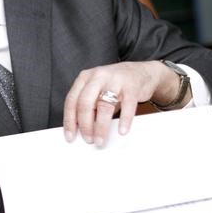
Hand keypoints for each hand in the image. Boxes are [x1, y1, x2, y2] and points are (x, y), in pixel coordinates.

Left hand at [63, 61, 178, 146]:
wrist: (142, 72)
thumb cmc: (115, 84)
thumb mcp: (97, 90)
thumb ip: (89, 105)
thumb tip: (81, 129)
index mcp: (84, 78)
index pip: (71, 101)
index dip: (69, 120)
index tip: (70, 136)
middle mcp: (97, 77)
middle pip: (85, 103)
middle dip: (84, 125)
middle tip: (87, 140)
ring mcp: (115, 80)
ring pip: (104, 105)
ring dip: (100, 126)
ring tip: (100, 140)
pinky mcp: (132, 86)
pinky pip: (127, 105)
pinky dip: (124, 120)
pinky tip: (122, 131)